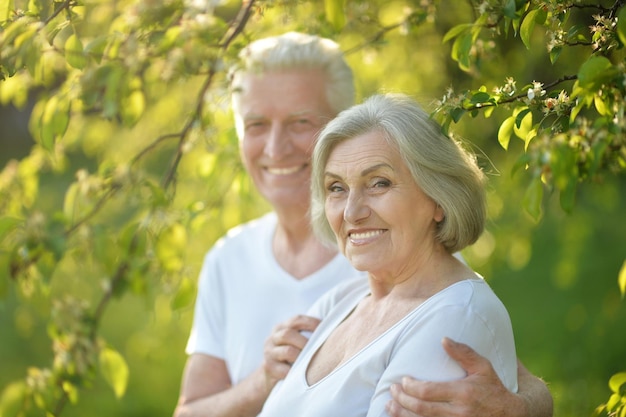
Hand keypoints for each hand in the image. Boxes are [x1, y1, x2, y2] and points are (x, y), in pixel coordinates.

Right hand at [262, 315, 319, 386]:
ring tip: (313, 362)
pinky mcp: (268, 367)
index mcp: (281, 328)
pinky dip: (296, 373)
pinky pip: (284, 370)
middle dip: (306, 342)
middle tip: (319, 350)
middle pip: (288, 334)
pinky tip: (304, 376)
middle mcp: (273, 338)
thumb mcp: (294, 342)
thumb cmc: (290, 356)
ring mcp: (269, 353)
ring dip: (303, 357)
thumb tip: (334, 331)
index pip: (296, 320)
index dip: (311, 323)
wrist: (269, 376)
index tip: (325, 328)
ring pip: (288, 352)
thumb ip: (307, 335)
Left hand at [386, 337, 526, 416]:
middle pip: (421, 408)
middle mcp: (457, 412)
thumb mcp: (483, 368)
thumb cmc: (494, 389)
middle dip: (402, 400)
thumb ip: (463, 353)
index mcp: (462, 393)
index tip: (403, 380)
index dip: (410, 387)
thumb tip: (443, 339)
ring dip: (402, 414)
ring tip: (390, 405)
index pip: (427, 392)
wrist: (512, 416)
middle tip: (392, 391)